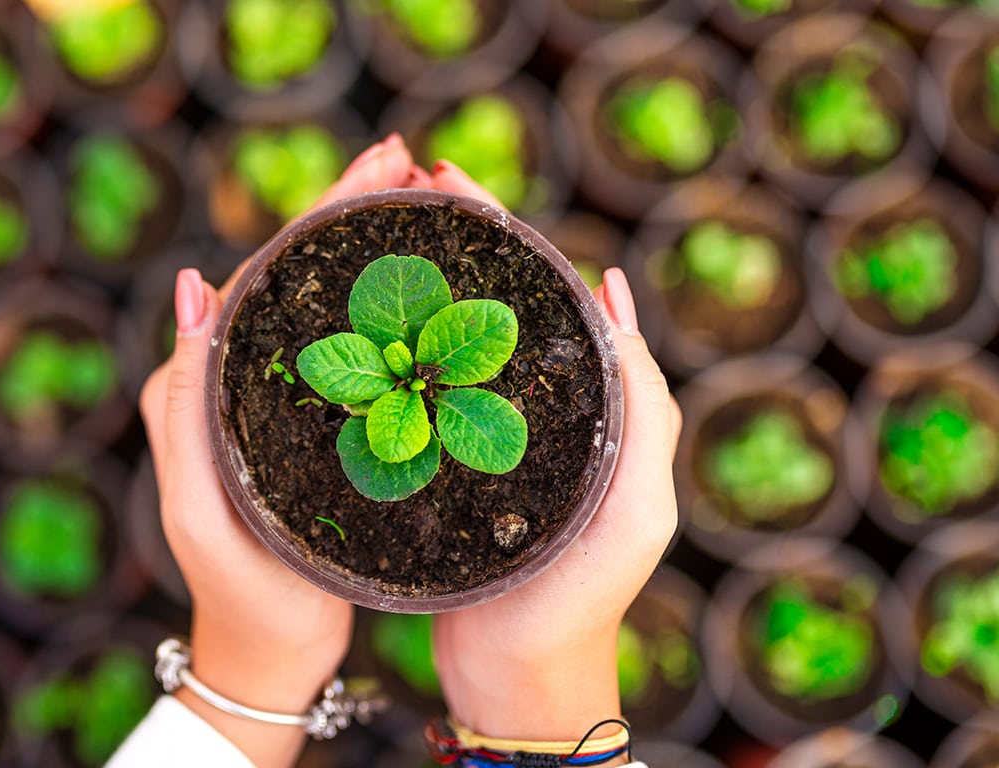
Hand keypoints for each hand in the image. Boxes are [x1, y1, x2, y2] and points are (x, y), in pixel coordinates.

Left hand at [137, 133, 416, 765]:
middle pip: (295, 275)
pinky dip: (383, 307)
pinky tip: (423, 286)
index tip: (377, 171)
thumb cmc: (240, 591)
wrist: (269, 653)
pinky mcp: (316, 423)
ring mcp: (280, 397)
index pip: (259, 275)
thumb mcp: (205, 505)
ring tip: (421, 199)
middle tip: (409, 163)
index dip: (318, 216)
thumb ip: (184, 403)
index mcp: (202, 384)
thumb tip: (193, 286)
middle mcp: (238, 379)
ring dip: (369, 247)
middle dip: (348, 211)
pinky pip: (350, 348)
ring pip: (325, 304)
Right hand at [424, 169, 681, 741]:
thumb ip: (644, 407)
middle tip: (402, 187)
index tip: (454, 184)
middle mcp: (541, 412)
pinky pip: (425, 389)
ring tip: (375, 233)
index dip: (507, 234)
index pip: (549, 296)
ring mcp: (489, 437)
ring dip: (422, 283)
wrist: (519, 681)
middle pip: (496, 305)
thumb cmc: (580, 602)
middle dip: (456, 241)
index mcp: (593, 408)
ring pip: (454, 340)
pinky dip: (397, 346)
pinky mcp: (447, 466)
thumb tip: (614, 295)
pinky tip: (363, 322)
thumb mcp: (635, 507)